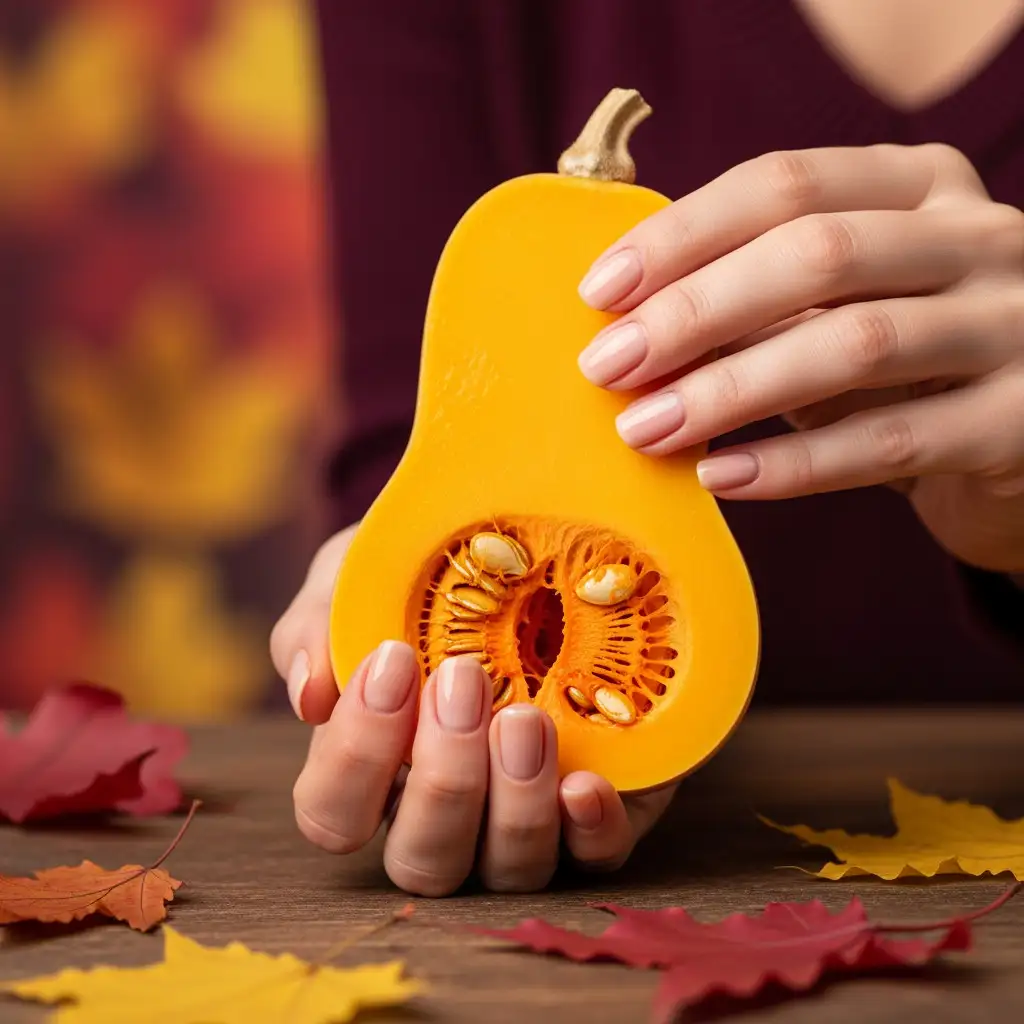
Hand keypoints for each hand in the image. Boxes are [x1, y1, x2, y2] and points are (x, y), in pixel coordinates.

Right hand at [270, 525, 675, 895]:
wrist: (521, 544)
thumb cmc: (424, 580)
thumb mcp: (361, 576)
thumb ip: (320, 625)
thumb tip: (312, 697)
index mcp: (376, 770)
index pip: (335, 812)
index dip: (356, 756)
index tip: (394, 660)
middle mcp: (445, 813)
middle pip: (422, 860)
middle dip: (444, 778)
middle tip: (465, 680)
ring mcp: (521, 821)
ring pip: (507, 869)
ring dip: (514, 801)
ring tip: (526, 717)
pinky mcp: (597, 811)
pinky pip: (594, 856)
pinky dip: (590, 830)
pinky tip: (585, 783)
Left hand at [577, 144, 1023, 573]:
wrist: (1021, 429)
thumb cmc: (904, 358)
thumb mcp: (845, 301)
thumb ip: (763, 292)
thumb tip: (626, 322)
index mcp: (921, 185)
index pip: (787, 184)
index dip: (684, 235)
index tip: (600, 291)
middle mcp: (978, 237)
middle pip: (817, 255)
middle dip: (694, 312)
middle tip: (607, 366)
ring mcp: (1011, 325)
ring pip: (852, 345)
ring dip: (728, 391)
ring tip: (644, 428)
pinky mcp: (1016, 421)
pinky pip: (887, 441)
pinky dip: (792, 464)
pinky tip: (717, 474)